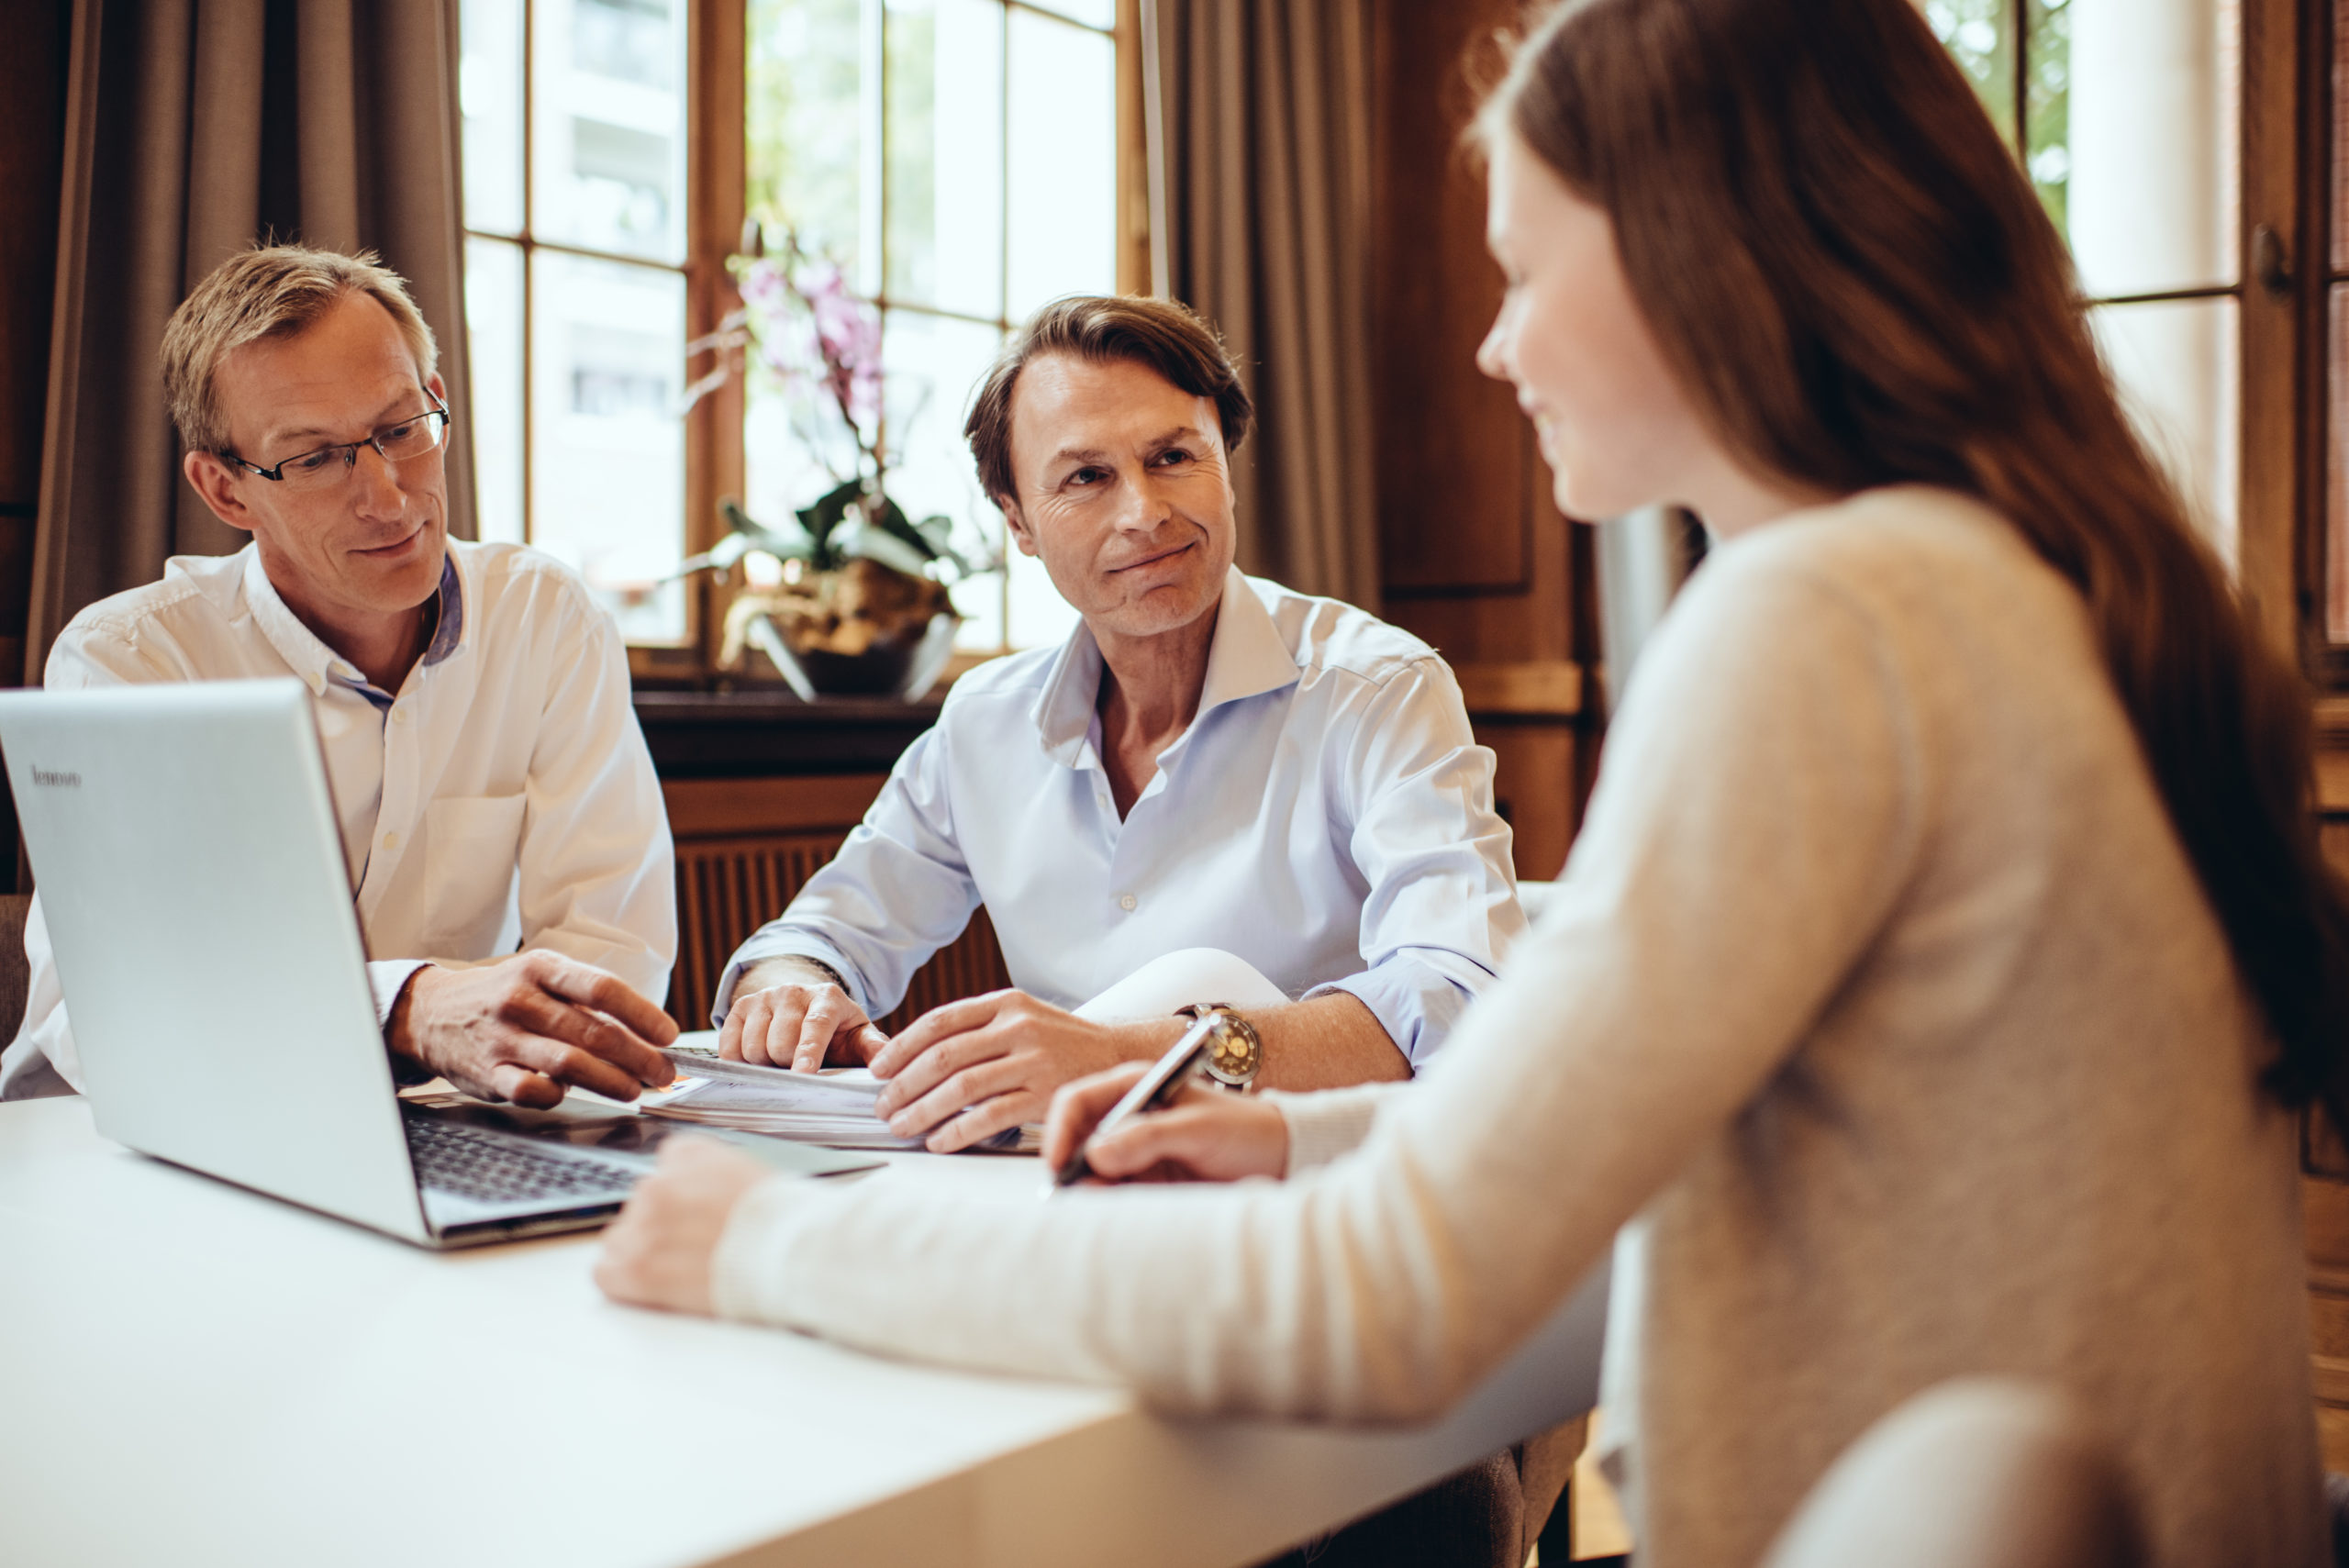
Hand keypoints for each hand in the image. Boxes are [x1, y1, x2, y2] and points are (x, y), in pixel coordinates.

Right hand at [387, 952, 678, 1107]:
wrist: (431, 1014)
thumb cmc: (502, 996)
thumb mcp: (541, 978)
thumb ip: (586, 1002)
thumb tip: (644, 1032)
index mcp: (541, 969)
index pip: (603, 988)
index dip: (642, 1014)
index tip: (667, 1034)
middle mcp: (521, 1000)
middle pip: (594, 1033)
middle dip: (639, 1056)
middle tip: (663, 1071)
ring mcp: (503, 1038)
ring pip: (570, 1064)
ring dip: (612, 1081)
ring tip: (635, 1089)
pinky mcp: (490, 1073)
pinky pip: (533, 1090)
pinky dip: (559, 1096)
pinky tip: (574, 1095)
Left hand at [594, 1136, 771, 1315]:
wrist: (790, 1255)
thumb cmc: (785, 1222)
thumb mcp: (752, 1173)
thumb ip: (712, 1172)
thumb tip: (697, 1195)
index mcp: (690, 1154)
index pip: (665, 1165)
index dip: (682, 1195)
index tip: (696, 1214)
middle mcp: (659, 1182)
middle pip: (642, 1205)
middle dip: (663, 1227)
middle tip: (696, 1249)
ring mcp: (643, 1225)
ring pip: (620, 1238)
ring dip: (643, 1253)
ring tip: (681, 1271)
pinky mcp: (636, 1267)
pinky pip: (605, 1272)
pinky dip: (623, 1282)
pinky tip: (652, 1287)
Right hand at [720, 969, 887, 1071]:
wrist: (804, 1006)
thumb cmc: (836, 1029)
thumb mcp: (858, 1035)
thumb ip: (873, 1047)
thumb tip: (886, 1063)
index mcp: (827, 998)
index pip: (815, 1026)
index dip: (808, 1052)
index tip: (804, 1073)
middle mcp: (793, 991)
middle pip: (780, 1043)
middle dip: (787, 1064)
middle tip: (799, 1065)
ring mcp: (764, 997)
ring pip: (753, 1047)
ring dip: (765, 1063)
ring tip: (781, 1059)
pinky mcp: (741, 1007)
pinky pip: (730, 1046)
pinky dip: (741, 1060)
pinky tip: (759, 1057)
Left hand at [869, 990, 1144, 1152]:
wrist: (1119, 1057)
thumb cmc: (1061, 1042)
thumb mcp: (1023, 1017)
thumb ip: (979, 1028)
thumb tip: (916, 1056)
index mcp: (1005, 1004)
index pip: (940, 1022)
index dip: (901, 1046)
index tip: (877, 1070)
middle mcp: (1018, 1027)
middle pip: (943, 1056)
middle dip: (904, 1084)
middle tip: (883, 1105)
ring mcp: (1034, 1061)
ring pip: (961, 1087)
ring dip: (922, 1110)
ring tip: (902, 1125)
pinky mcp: (1046, 1094)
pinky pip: (990, 1116)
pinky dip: (957, 1130)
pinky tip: (938, 1140)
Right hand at [1044, 1062, 1290, 1183]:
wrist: (1280, 1158)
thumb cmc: (1246, 1130)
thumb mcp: (1199, 1129)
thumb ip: (1148, 1138)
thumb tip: (1096, 1154)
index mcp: (1135, 1087)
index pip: (1078, 1101)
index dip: (1059, 1130)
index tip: (1058, 1163)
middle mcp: (1127, 1116)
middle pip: (1075, 1139)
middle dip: (1068, 1166)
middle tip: (1072, 1195)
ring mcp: (1133, 1150)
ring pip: (1089, 1171)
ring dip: (1086, 1189)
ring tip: (1099, 1207)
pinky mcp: (1144, 1181)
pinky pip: (1111, 1193)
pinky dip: (1105, 1204)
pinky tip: (1115, 1213)